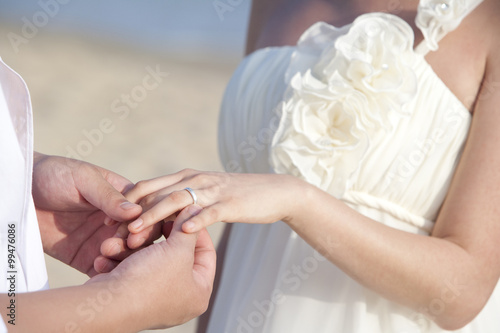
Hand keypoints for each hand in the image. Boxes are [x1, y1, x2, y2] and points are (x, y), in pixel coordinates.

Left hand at [32, 153, 148, 275]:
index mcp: (124, 198)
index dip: (146, 223)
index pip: (147, 213)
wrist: (19, 192)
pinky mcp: (87, 257)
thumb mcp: (83, 179)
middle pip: (140, 237)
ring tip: (103, 254)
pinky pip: (104, 270)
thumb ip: (108, 196)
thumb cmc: (53, 175)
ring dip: (121, 259)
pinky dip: (106, 272)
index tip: (134, 230)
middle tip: (119, 244)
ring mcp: (104, 240)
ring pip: (126, 257)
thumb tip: (136, 212)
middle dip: (134, 244)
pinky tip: (96, 266)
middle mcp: (118, 221)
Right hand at [89, 205, 215, 329]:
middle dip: (153, 236)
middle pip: (173, 253)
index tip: (182, 212)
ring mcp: (154, 298)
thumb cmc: (148, 281)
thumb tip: (195, 210)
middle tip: (147, 223)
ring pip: (146, 258)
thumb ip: (188, 229)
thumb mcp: (178, 249)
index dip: (194, 229)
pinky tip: (105, 256)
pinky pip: (129, 270)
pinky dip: (117, 260)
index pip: (206, 252)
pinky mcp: (130, 296)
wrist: (106, 306)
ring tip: (116, 242)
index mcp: (198, 293)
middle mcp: (179, 298)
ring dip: (128, 246)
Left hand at [104, 169, 301, 251]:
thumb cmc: (234, 196)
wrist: (271, 192)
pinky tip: (183, 232)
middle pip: (155, 193)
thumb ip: (179, 200)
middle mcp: (194, 180)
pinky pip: (209, 211)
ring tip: (136, 234)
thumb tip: (152, 215)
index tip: (107, 223)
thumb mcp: (203, 194)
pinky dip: (195, 220)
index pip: (147, 187)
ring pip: (176, 201)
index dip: (125, 204)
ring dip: (153, 218)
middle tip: (112, 232)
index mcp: (184, 177)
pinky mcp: (229, 203)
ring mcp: (211, 190)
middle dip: (131, 213)